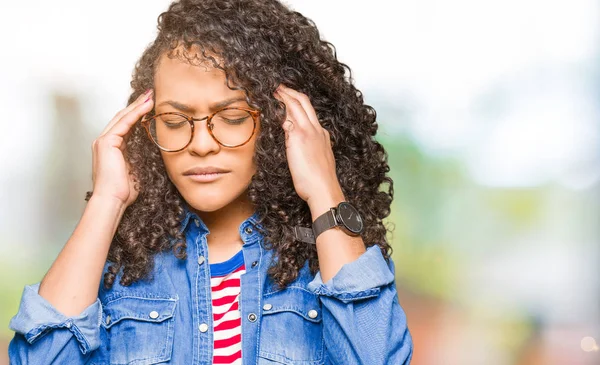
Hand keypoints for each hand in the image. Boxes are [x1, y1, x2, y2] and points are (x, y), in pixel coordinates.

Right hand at [91, 89, 153, 207]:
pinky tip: (147, 106)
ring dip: (138, 106)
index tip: (150, 106)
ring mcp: (103, 141)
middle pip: (123, 117)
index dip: (137, 114)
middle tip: (150, 94)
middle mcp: (105, 141)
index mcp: (112, 148)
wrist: (114, 200)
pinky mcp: (106, 142)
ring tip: (150, 96)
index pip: (126, 125)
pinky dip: (136, 113)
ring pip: (123, 117)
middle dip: (137, 105)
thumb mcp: (138, 168)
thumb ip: (142, 156)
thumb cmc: (125, 190)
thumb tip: (156, 148)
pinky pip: (124, 123)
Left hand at [273, 84, 344, 212]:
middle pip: (304, 102)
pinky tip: (271, 106)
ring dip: (284, 95)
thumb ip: (310, 150)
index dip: (298, 103)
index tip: (289, 99)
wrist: (323, 188)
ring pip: (296, 104)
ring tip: (273, 91)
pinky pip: (287, 117)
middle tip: (279, 87)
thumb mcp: (318, 161)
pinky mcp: (298, 137)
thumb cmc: (319, 182)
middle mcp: (316, 129)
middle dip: (290, 92)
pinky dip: (280, 108)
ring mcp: (308, 132)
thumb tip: (300, 149)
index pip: (309, 113)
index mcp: (322, 135)